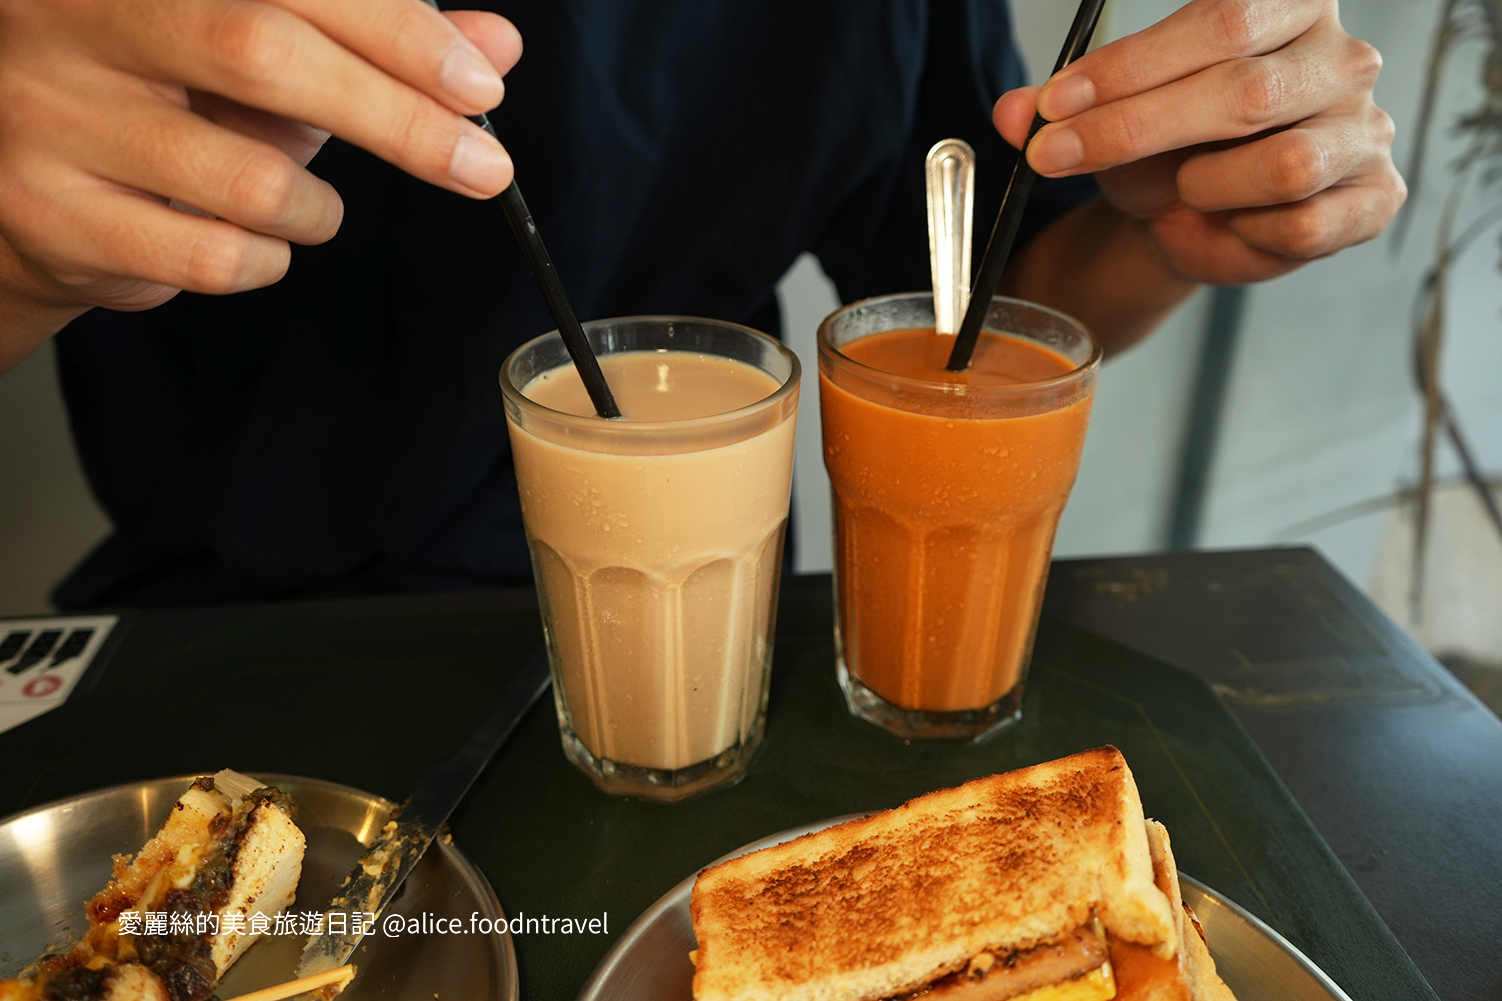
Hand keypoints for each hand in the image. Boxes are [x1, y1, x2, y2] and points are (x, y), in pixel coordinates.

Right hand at [0, 0, 520, 352]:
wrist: (34, 177)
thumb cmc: (175, 100)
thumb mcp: (279, 53)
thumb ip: (380, 43)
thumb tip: (497, 47)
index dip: (398, 32)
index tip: (478, 85)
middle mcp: (75, 18)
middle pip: (262, 54)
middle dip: (396, 119)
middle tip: (480, 167)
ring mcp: (49, 115)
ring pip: (246, 179)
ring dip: (316, 210)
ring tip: (306, 206)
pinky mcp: (51, 212)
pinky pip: (210, 258)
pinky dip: (264, 261)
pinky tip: (247, 240)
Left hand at [993, 0, 1405, 285]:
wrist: (1194, 217)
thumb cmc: (1163, 150)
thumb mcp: (1102, 118)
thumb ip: (1056, 110)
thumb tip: (1015, 113)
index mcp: (1287, 4)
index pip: (1220, 19)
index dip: (1130, 66)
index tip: (1054, 104)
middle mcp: (1341, 57)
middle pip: (1245, 90)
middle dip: (1135, 129)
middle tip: (1060, 155)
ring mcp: (1365, 128)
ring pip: (1286, 164)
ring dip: (1209, 186)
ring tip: (1189, 187)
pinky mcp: (1375, 197)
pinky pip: (1305, 224)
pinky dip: (1248, 233)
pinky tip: (1231, 221)